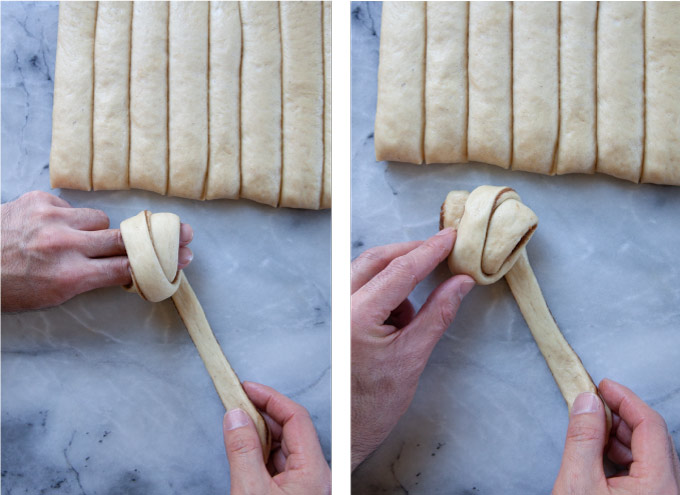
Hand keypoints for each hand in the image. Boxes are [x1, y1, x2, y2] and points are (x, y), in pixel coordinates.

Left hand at [1, 191, 192, 311]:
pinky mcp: (39, 200)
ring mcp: (52, 218)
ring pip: (100, 219)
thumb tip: (126, 268)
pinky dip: (68, 217)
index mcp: (70, 277)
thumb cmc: (8, 287)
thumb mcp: (52, 296)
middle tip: (183, 233)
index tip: (181, 257)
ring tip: (78, 241)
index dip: (159, 263)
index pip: (128, 268)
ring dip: (96, 230)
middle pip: (125, 239)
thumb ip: (91, 279)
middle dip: (155, 238)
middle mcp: (65, 245)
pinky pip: (72, 206)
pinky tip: (50, 227)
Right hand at [222, 382, 330, 494]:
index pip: (296, 418)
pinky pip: (279, 464)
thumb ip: (243, 451)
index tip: (247, 389)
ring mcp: (306, 484)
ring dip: (259, 435)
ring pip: (283, 447)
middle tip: (236, 404)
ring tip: (236, 426)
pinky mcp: (294, 492)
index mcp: (314, 470)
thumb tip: (236, 417)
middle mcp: (315, 474)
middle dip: (261, 415)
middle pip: (290, 430)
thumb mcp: (250, 490)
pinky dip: (260, 454)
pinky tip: (244, 450)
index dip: (270, 399)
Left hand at [351, 228, 474, 469]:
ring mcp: (337, 311)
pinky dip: (387, 290)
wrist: (347, 429)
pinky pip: (364, 286)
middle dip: (411, 251)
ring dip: (398, 271)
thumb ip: (438, 313)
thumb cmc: (376, 402)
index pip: (400, 270)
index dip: (430, 250)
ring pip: (368, 269)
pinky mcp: (340, 317)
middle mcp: (342, 307)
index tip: (451, 236)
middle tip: (441, 249)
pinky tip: (403, 317)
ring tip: (421, 299)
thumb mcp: (414, 356)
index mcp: (359, 316)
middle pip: (377, 259)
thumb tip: (460, 281)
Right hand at [553, 378, 679, 494]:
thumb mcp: (577, 483)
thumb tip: (588, 403)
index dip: (625, 400)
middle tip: (594, 403)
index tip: (603, 387)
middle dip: (621, 416)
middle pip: (654, 438)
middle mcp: (670, 491)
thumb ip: (583, 439)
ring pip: (651, 454)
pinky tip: (601, 452)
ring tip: (592, 427)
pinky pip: (647, 471)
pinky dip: (624, 456)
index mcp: (658, 485)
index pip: (651, 425)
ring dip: (621, 436)